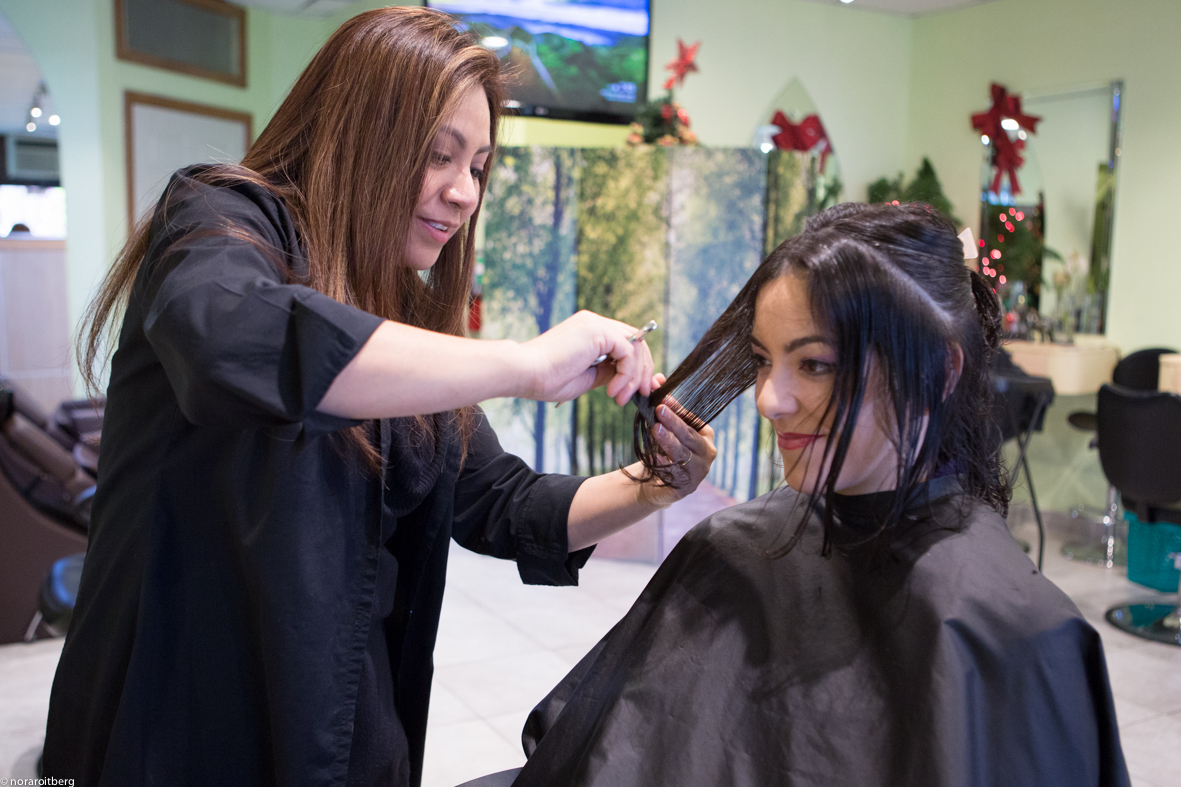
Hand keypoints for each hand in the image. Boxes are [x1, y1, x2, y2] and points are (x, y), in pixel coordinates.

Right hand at [519, 311, 655, 405]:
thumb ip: (608, 372)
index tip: (636, 392)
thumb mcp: (587, 378)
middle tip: (641, 394)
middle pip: (637, 341)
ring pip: (636, 346)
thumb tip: (629, 376)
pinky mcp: (597, 330)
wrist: (526, 373)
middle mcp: (594, 322)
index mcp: (590, 332)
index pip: (626, 343)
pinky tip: (612, 390)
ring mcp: (596, 323)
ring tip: (619, 398)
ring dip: (634, 376)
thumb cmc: (547, 379)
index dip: (637, 367)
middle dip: (643, 371)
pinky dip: (627, 374)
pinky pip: (628, 351)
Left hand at [639, 379, 716, 506]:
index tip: (663, 398)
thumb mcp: (666, 428)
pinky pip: (675, 474)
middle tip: (660, 410)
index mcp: (704, 435)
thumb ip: (665, 405)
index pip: (691, 419)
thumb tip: (657, 378)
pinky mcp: (687, 486)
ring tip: (656, 429)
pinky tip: (655, 457)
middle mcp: (706, 452)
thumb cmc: (666, 451)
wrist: (658, 484)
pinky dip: (665, 465)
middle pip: (689, 435)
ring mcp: (699, 471)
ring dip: (669, 441)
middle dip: (674, 422)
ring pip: (682, 454)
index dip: (677, 409)